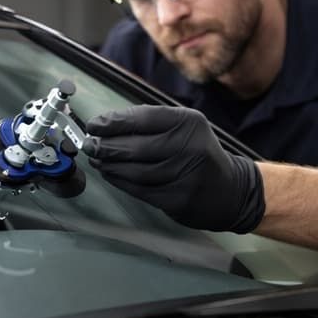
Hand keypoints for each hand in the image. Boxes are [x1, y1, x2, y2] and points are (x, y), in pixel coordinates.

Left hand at [87, 105, 264, 232]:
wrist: (229, 190)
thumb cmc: (197, 153)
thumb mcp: (184, 128)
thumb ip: (151, 123)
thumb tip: (106, 124)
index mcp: (189, 123)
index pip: (143, 118)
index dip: (113, 122)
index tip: (93, 125)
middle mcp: (189, 147)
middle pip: (135, 146)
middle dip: (105, 145)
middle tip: (88, 145)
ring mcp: (184, 175)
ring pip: (134, 171)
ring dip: (109, 165)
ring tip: (96, 159)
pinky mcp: (177, 199)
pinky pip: (139, 189)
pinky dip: (119, 181)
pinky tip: (109, 173)